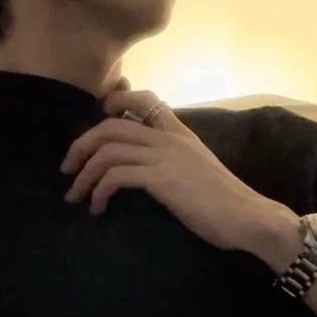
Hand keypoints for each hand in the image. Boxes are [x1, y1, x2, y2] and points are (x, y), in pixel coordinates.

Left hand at [59, 85, 299, 253]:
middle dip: (81, 145)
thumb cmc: (225, 202)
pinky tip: (98, 208)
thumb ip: (173, 161)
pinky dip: (98, 191)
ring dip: (83, 174)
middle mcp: (170, 137)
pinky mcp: (162, 179)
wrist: (248, 217)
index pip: (145, 99)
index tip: (98, 122)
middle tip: (68, 168)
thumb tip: (147, 170)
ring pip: (107, 149)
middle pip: (111, 125)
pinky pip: (116, 175)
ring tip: (75, 196)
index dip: (114, 103)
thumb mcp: (197, 170)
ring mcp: (166, 156)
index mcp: (180, 132)